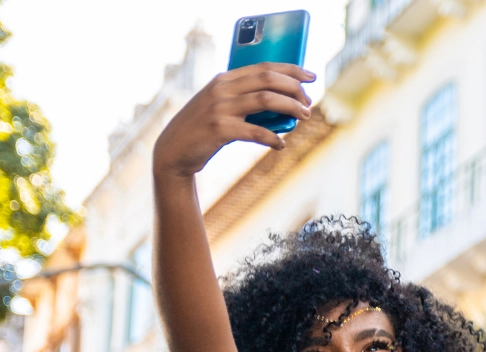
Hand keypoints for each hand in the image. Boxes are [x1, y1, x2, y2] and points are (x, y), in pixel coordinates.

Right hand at [153, 62, 314, 177]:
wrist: (174, 151)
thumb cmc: (203, 128)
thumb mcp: (220, 105)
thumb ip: (243, 98)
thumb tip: (282, 103)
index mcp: (224, 79)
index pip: (263, 67)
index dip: (291, 70)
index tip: (311, 76)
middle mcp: (222, 89)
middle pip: (268, 79)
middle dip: (294, 89)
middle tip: (308, 103)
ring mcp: (220, 108)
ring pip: (266, 100)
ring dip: (290, 108)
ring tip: (303, 117)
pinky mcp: (219, 129)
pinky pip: (255, 131)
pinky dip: (272, 138)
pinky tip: (281, 145)